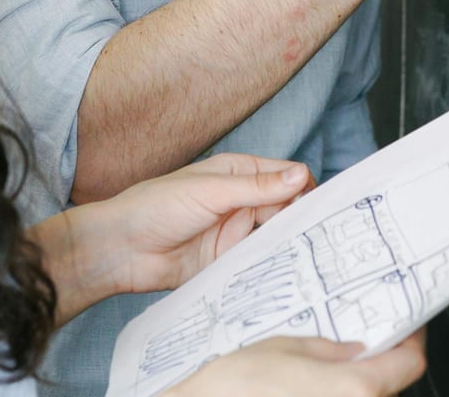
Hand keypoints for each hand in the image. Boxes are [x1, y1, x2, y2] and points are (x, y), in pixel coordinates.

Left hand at [44, 155, 310, 320]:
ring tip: (313, 257)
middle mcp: (239, 201)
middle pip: (285, 208)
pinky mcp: (227, 261)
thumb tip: (302, 175)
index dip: (307, 189)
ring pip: (274, 237)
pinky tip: (285, 274)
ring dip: (289, 243)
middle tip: (327, 236)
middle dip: (303, 219)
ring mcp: (234, 232)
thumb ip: (257, 188)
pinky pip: (257, 262)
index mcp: (237, 173)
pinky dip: (271, 266)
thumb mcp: (211, 192)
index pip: (286, 177)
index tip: (327, 207)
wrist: (120, 249)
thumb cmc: (156, 207)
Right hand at [176, 330, 427, 396]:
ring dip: (358, 383)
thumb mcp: (286, 347)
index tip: (406, 326)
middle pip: (390, 385)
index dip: (411, 339)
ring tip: (332, 367)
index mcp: (356, 389)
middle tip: (363, 341)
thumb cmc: (237, 388)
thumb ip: (330, 349)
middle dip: (381, 362)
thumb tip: (354, 350)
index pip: (411, 363)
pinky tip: (315, 389)